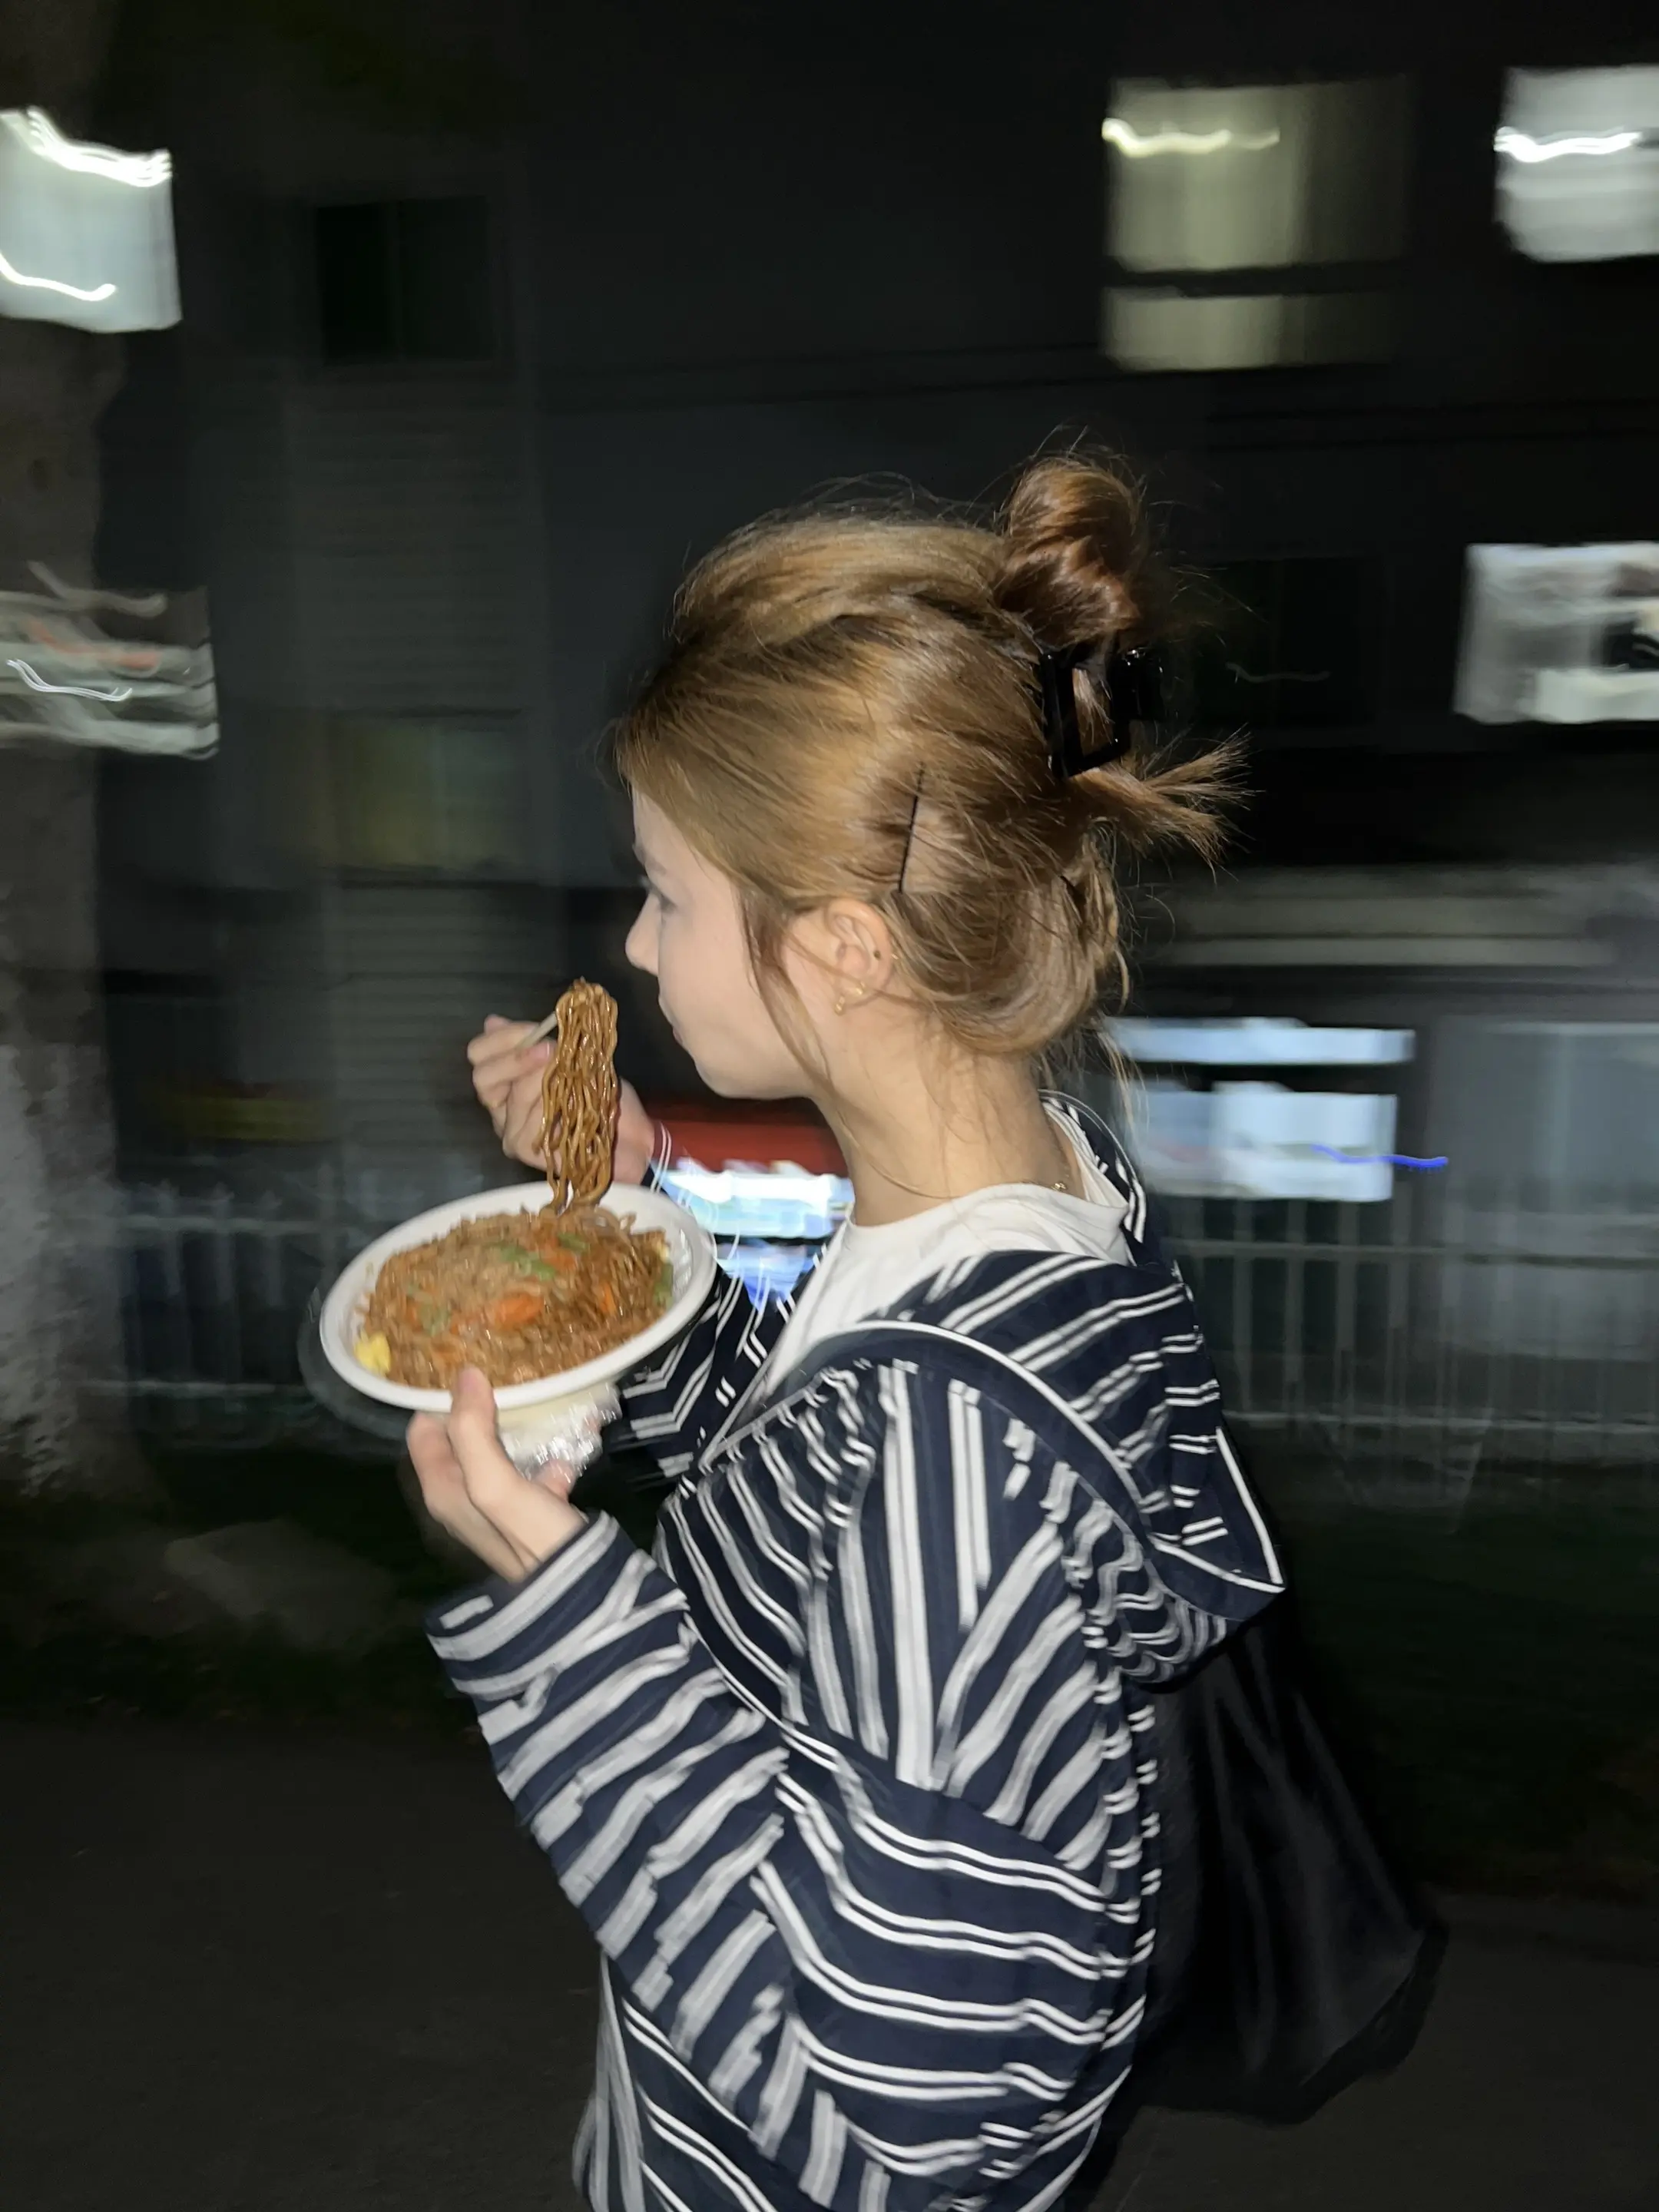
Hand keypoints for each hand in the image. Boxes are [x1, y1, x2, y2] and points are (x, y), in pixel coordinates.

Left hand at [406, 1368, 585, 1581]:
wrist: (581, 1596)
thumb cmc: (532, 1539)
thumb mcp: (495, 1484)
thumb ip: (473, 1432)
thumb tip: (465, 1374)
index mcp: (443, 1490)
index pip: (424, 1428)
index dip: (442, 1397)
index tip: (472, 1365)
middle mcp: (464, 1496)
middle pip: (463, 1434)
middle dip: (484, 1402)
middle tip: (509, 1368)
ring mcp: (500, 1504)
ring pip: (501, 1447)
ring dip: (521, 1421)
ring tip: (544, 1388)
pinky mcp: (535, 1509)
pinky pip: (537, 1465)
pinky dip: (552, 1446)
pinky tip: (578, 1431)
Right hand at [468, 1014, 656, 1180]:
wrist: (633, 1137)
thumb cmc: (601, 1097)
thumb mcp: (572, 1059)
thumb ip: (533, 1042)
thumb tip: (492, 1021)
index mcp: (507, 1083)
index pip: (479, 1056)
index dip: (502, 1037)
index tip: (536, 1028)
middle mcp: (502, 1108)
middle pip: (483, 1077)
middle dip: (516, 1057)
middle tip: (550, 1050)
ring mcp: (512, 1131)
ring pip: (515, 1095)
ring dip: (546, 1078)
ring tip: (571, 1074)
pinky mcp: (527, 1150)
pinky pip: (533, 1120)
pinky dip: (556, 1105)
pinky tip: (573, 1103)